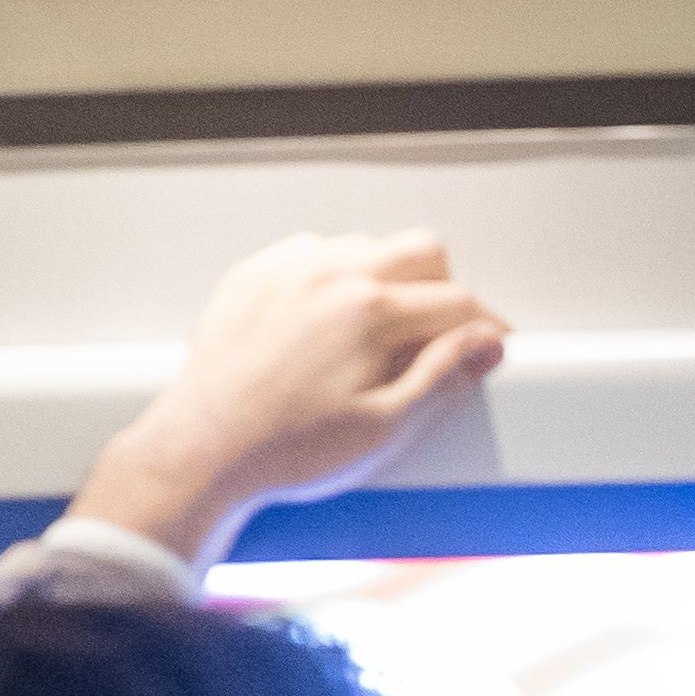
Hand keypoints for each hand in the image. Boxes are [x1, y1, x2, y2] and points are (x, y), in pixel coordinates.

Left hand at [70, 232, 511, 566]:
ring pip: (366, 246)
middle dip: (444, 289)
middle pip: (420, 250)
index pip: (458, 300)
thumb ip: (444, 376)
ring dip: (388, 279)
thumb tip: (483, 343)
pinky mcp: (253, 277)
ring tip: (382, 333)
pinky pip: (311, 252)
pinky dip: (334, 278)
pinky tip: (331, 322)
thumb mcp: (387, 425)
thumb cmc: (286, 448)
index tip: (489, 347)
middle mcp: (328, 276)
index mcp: (370, 312)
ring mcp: (286, 270)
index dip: (486, 328)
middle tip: (441, 335)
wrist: (205, 449)